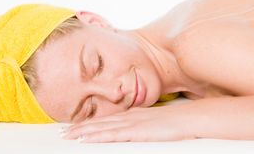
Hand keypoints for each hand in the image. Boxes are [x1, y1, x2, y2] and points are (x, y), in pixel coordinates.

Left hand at [61, 102, 195, 142]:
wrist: (191, 118)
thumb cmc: (178, 122)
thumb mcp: (158, 123)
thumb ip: (146, 126)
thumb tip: (140, 130)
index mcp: (135, 114)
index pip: (108, 119)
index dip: (90, 123)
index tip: (76, 127)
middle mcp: (130, 117)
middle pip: (101, 122)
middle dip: (81, 128)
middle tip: (62, 133)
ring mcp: (133, 123)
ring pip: (103, 128)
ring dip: (84, 132)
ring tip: (67, 137)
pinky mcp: (137, 131)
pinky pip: (113, 134)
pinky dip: (98, 136)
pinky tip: (87, 139)